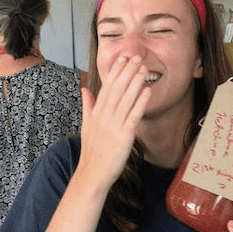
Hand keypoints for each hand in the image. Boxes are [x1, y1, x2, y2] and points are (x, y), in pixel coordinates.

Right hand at [77, 54, 150, 188]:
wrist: (92, 174)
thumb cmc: (92, 152)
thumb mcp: (87, 126)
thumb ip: (88, 106)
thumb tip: (85, 89)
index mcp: (96, 114)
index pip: (106, 87)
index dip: (115, 71)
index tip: (122, 58)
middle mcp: (104, 117)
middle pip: (116, 90)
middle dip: (127, 72)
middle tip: (136, 57)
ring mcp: (113, 126)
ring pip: (126, 100)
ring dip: (136, 82)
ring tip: (144, 69)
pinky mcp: (124, 136)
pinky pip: (133, 116)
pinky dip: (140, 102)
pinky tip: (147, 91)